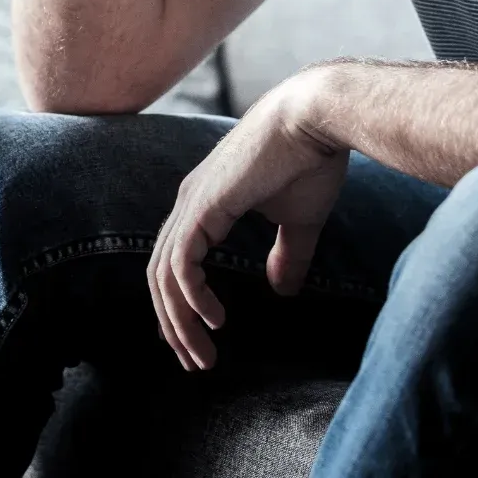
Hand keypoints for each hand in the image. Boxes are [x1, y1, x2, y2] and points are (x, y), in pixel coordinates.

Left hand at [148, 79, 348, 370]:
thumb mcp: (299, 220)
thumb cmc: (312, 158)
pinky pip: (181, 263)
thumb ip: (286, 255)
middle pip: (160, 274)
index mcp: (205, 202)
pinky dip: (191, 297)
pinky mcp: (204, 206)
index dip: (181, 304)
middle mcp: (189, 202)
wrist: (318, 116)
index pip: (175, 262)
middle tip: (195, 361)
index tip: (200, 340)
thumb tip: (280, 290)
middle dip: (173, 324)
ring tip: (203, 354)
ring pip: (164, 275)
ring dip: (179, 321)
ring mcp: (192, 202)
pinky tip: (215, 320)